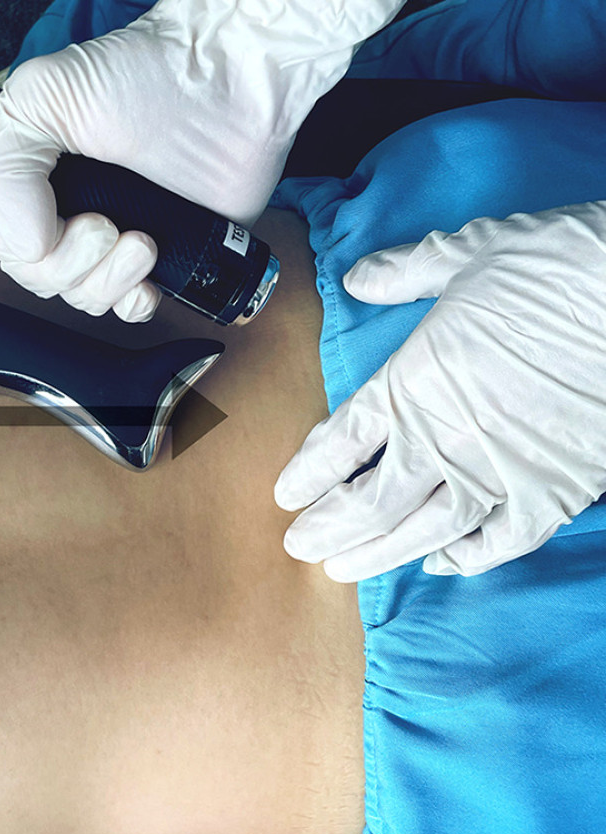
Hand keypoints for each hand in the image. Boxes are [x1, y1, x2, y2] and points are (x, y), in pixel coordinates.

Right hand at [0, 0, 404, 321]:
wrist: (231, 85)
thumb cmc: (143, 74)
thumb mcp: (43, 96)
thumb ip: (5, 168)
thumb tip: (23, 245)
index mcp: (27, 175)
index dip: (12, 242)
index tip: (46, 219)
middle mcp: (62, 210)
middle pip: (35, 275)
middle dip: (68, 261)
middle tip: (103, 224)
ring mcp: (110, 238)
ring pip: (80, 297)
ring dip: (107, 280)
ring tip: (142, 241)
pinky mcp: (157, 260)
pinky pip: (127, 310)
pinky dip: (133, 304)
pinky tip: (148, 279)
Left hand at [274, 201, 605, 580]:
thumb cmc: (556, 266)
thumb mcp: (468, 253)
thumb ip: (405, 272)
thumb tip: (359, 278)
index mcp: (412, 384)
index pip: (340, 443)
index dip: (307, 474)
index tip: (285, 495)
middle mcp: (445, 439)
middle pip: (368, 503)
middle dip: (325, 529)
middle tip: (298, 548)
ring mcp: (499, 473)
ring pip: (421, 532)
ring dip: (376, 554)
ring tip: (341, 571)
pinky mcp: (554, 492)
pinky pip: (501, 542)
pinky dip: (468, 558)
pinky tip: (439, 564)